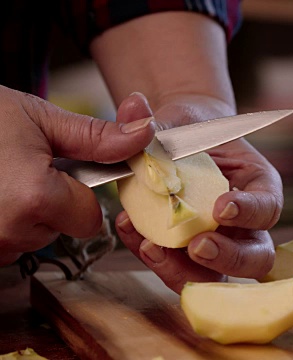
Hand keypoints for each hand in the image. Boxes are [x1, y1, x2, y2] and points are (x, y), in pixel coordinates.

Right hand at [0, 87, 154, 265]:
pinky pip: (5, 241)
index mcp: (34, 197)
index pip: (90, 218)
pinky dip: (2, 221)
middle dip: (52, 202)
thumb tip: (144, 132)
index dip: (81, 194)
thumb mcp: (39, 120)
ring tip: (1, 178)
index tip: (62, 171)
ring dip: (25, 212)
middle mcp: (10, 231)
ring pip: (31, 237)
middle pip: (60, 229)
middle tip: (23, 169)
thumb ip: (96, 137)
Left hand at [115, 93, 281, 292]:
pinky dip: (153, 257)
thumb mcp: (183, 122)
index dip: (250, 212)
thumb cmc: (192, 131)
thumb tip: (133, 105)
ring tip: (151, 247)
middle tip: (197, 245)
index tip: (222, 207)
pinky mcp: (189, 257)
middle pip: (257, 258)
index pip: (268, 207)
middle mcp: (248, 224)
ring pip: (218, 278)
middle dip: (229, 257)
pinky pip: (177, 269)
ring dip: (185, 270)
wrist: (174, 145)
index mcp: (260, 187)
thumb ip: (160, 121)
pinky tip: (129, 231)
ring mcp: (221, 245)